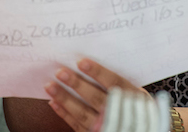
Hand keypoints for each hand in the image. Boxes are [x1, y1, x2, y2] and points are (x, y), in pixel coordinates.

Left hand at [44, 59, 164, 131]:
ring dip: (65, 99)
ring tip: (50, 86)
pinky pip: (78, 126)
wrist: (137, 127)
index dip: (98, 72)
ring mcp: (108, 127)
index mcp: (133, 98)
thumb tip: (90, 62)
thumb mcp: (136, 94)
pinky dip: (65, 114)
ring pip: (84, 114)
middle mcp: (120, 114)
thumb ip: (120, 82)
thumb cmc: (137, 108)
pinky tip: (54, 102)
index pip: (115, 83)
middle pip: (97, 98)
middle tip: (61, 72)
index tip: (81, 62)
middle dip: (77, 85)